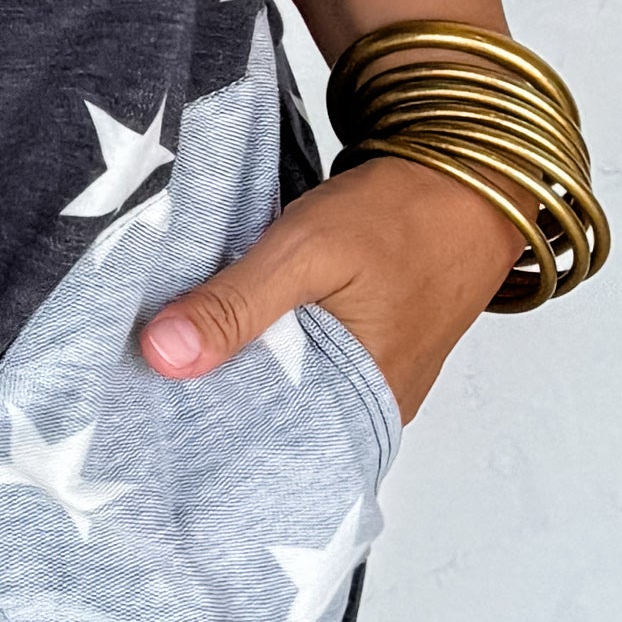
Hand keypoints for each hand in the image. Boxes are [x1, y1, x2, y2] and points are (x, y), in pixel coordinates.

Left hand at [135, 150, 505, 426]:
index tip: (149, 404)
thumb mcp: (307, 251)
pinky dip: (278, 345)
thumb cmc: (405, 215)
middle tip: (154, 374)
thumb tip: (163, 355)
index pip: (268, 445)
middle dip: (220, 397)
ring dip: (249, 367)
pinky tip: (242, 325)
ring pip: (294, 389)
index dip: (206, 426)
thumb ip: (235, 306)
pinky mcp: (374, 348)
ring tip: (188, 349)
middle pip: (278, 421)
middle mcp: (375, 406)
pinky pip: (314, 363)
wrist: (472, 176)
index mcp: (366, 404)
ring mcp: (378, 378)